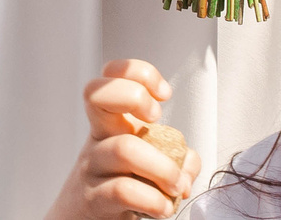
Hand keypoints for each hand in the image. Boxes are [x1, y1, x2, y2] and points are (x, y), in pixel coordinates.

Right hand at [45, 59, 201, 219]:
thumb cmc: (118, 191)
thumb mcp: (147, 165)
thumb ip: (174, 157)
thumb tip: (188, 161)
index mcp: (111, 124)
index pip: (111, 76)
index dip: (138, 73)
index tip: (163, 93)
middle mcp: (97, 139)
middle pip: (96, 94)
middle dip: (134, 97)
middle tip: (156, 119)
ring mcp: (92, 168)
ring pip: (123, 149)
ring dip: (163, 168)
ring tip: (176, 186)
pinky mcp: (93, 200)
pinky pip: (123, 191)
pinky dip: (154, 201)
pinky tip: (162, 208)